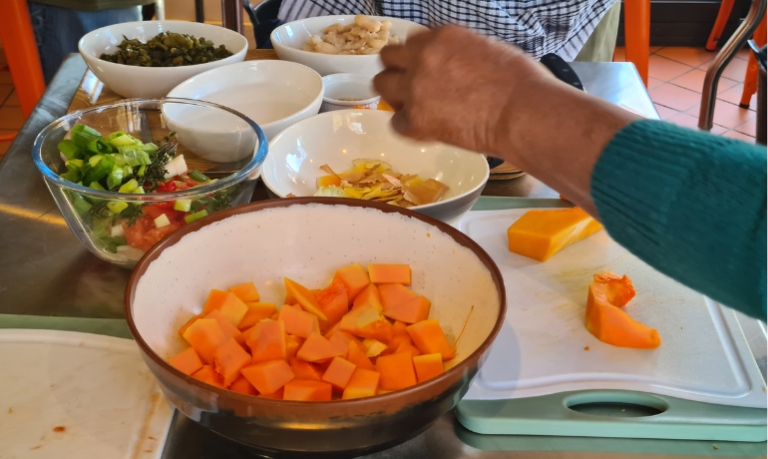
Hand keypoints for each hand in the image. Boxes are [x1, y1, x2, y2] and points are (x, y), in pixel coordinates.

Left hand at [373, 26, 558, 154]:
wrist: (522, 113)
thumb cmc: (520, 83)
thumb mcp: (487, 50)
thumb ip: (458, 54)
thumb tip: (451, 66)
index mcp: (442, 37)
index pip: (411, 42)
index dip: (416, 57)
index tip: (424, 69)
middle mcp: (422, 58)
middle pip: (388, 59)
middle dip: (398, 72)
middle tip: (412, 87)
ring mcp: (415, 89)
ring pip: (382, 86)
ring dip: (395, 95)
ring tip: (415, 108)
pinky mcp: (415, 120)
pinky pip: (396, 122)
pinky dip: (409, 127)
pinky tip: (428, 129)